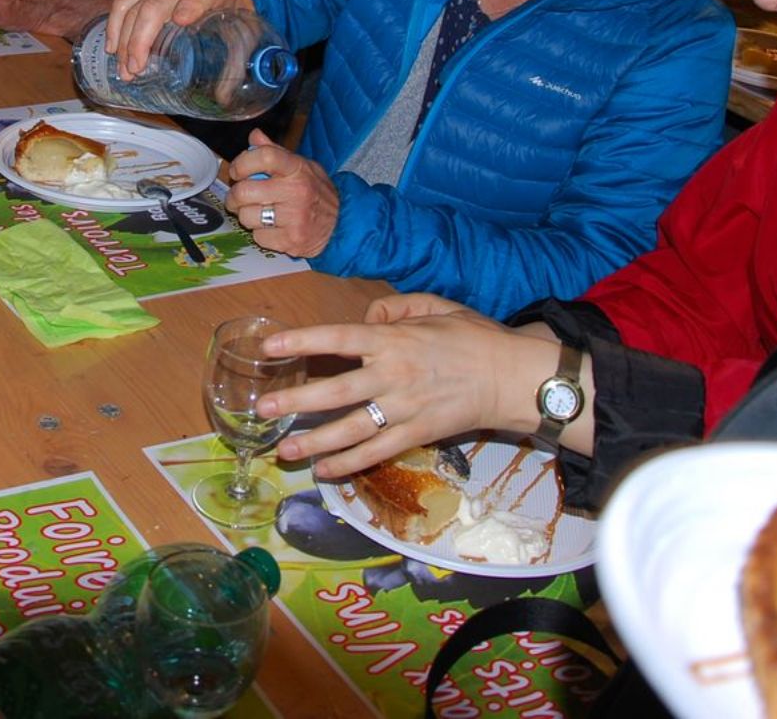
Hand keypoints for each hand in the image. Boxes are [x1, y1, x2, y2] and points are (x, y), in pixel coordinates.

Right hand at [106, 0, 251, 78]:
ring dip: (124, 40)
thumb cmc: (232, 11)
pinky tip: (112, 47)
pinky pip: (124, 3)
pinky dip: (114, 26)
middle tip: (135, 71)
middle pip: (156, 8)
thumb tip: (222, 98)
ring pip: (135, 7)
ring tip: (124, 69)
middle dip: (140, 41)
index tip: (180, 21)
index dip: (190, 6)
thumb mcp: (243, 34)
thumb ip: (236, 65)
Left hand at [225, 129, 338, 257]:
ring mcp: (294, 218)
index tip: (237, 171)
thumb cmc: (316, 192)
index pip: (264, 156)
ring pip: (246, 216)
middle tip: (239, 197)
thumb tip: (255, 136)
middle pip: (245, 191)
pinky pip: (257, 237)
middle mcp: (297, 191)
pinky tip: (273, 228)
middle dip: (234, 196)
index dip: (242, 162)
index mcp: (298, 169)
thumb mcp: (303, 166)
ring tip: (259, 213)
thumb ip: (276, 152)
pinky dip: (260, 234)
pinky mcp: (290, 240)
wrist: (341, 225)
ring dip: (246, 216)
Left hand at [254, 300, 520, 478]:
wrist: (513, 378)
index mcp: (394, 339)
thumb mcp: (435, 305)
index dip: (301, 342)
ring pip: (350, 429)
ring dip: (314, 441)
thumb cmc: (474, 337)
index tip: (270, 348)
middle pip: (335, 391)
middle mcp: (393, 375)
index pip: (338, 338)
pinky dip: (349, 464)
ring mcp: (404, 409)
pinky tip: (324, 470)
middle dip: (295, 400)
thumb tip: (365, 314)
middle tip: (263, 408)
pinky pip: (376, 452)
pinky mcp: (417, 434)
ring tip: (284, 449)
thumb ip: (395, 306)